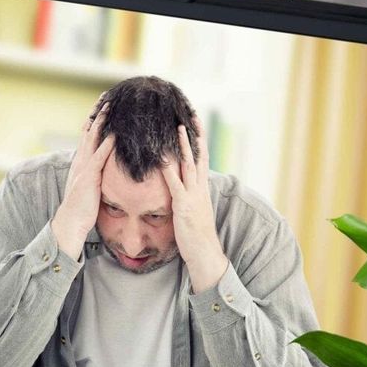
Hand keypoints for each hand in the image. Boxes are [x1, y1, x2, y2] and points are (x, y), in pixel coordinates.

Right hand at [51, 95, 115, 259]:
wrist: (70, 222)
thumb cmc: (82, 208)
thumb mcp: (89, 186)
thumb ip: (95, 174)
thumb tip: (104, 168)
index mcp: (80, 162)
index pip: (87, 136)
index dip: (94, 121)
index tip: (101, 107)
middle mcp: (80, 161)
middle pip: (88, 131)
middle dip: (96, 114)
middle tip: (104, 96)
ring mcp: (83, 168)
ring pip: (92, 139)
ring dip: (101, 122)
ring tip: (109, 106)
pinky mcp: (89, 177)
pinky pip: (99, 156)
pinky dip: (106, 144)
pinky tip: (114, 133)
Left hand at [162, 115, 227, 292]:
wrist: (205, 253)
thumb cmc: (196, 234)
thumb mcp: (194, 210)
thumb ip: (189, 195)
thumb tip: (182, 186)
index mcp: (202, 188)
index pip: (202, 157)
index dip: (199, 139)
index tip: (195, 122)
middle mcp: (200, 188)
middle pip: (199, 155)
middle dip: (195, 134)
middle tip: (191, 114)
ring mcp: (193, 195)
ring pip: (189, 164)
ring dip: (183, 145)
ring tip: (178, 127)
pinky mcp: (184, 205)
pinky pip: (175, 184)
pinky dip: (169, 170)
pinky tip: (162, 158)